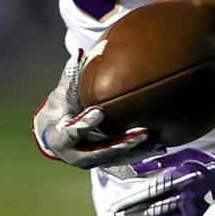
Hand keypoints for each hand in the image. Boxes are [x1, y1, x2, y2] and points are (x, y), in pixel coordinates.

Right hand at [32, 52, 158, 168]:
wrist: (56, 136)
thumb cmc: (58, 112)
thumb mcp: (60, 96)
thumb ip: (70, 77)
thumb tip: (78, 53)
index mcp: (60, 139)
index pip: (72, 132)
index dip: (84, 124)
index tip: (98, 111)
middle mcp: (76, 156)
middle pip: (101, 151)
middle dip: (121, 143)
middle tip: (141, 132)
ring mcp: (92, 161)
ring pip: (116, 158)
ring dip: (137, 150)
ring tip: (156, 141)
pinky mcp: (104, 162)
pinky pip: (124, 159)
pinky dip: (140, 153)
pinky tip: (159, 147)